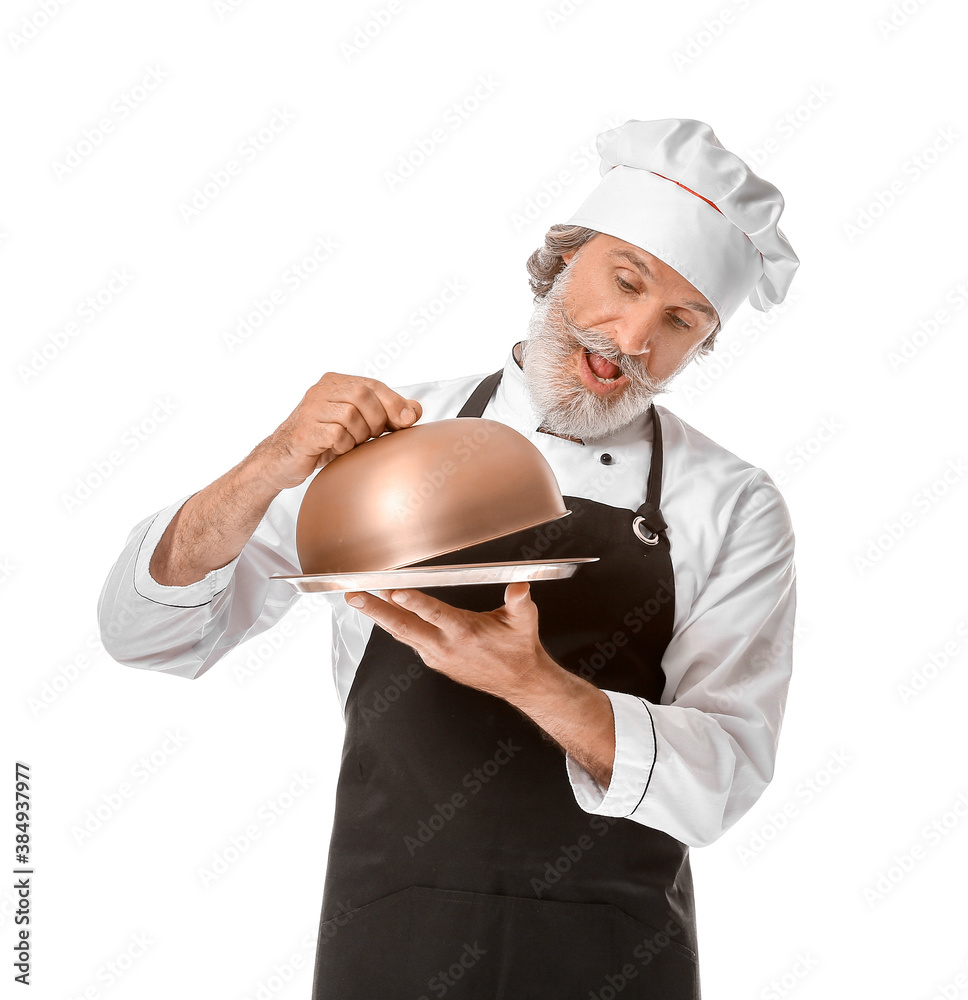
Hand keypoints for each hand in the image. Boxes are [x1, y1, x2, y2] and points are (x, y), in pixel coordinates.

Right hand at [247, 372, 422, 490]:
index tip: (407, 422)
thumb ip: (386, 414)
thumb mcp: (359, 425)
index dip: (394, 403)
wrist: (284, 460)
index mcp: (334, 382)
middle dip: (377, 420)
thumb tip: (415, 411)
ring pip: (350, 415)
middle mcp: (320, 390)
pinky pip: (336, 435)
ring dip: (359, 435)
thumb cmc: (325, 440)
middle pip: (363, 396)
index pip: (372, 385)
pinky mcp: (304, 431)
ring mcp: (309, 409)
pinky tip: (336, 450)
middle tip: (372, 436)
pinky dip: (344, 446)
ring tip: (350, 443)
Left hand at [345, 582, 550, 701]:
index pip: (435, 614)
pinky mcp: (435, 660)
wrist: (519, 680)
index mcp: (466, 632)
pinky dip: (395, 626)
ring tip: (360, 601)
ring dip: (380, 617)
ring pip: (403, 633)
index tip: (395, 591)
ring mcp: (437, 655)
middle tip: (356, 597)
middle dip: (377, 610)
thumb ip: (519, 601)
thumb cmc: (519, 647)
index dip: (414, 602)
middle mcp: (446, 645)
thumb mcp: (524, 620)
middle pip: (405, 625)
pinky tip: (384, 614)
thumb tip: (519, 587)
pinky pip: (410, 640)